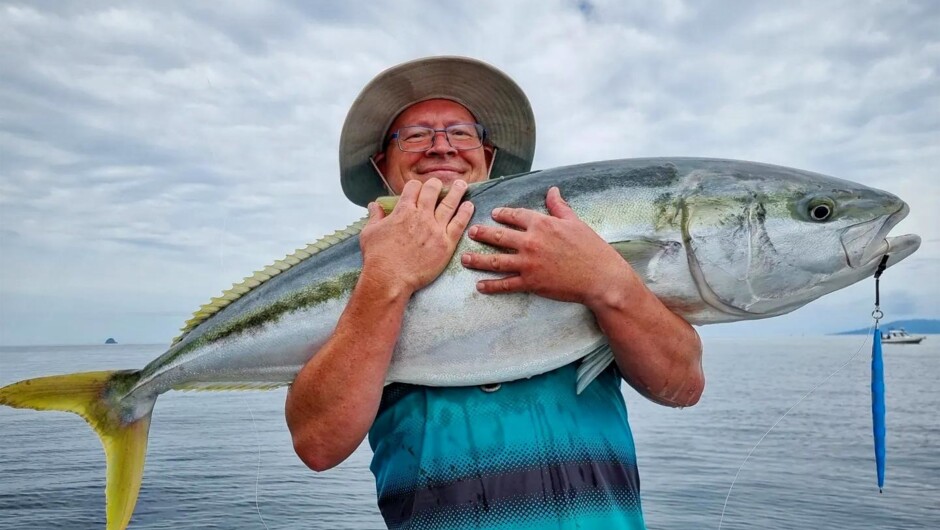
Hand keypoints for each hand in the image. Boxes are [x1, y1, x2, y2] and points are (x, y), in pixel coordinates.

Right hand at [359, 178, 473, 295]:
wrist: (390, 278)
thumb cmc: (377, 257)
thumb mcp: (370, 232)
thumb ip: (375, 217)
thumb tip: (374, 206)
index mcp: (403, 211)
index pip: (413, 187)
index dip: (416, 186)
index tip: (418, 189)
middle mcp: (421, 216)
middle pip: (432, 190)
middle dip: (436, 185)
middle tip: (440, 185)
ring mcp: (435, 229)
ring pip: (449, 204)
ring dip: (457, 192)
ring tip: (462, 185)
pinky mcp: (446, 243)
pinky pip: (459, 224)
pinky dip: (465, 213)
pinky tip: (469, 206)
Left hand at [461, 186, 632, 307]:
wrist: (600, 277)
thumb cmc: (591, 248)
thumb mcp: (575, 222)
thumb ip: (559, 207)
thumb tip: (552, 190)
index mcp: (542, 224)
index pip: (515, 215)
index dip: (502, 214)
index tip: (494, 214)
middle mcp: (531, 242)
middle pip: (498, 236)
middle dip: (482, 234)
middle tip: (470, 232)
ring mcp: (528, 263)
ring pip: (495, 260)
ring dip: (478, 260)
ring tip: (465, 259)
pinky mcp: (530, 282)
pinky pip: (505, 284)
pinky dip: (491, 286)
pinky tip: (480, 286)